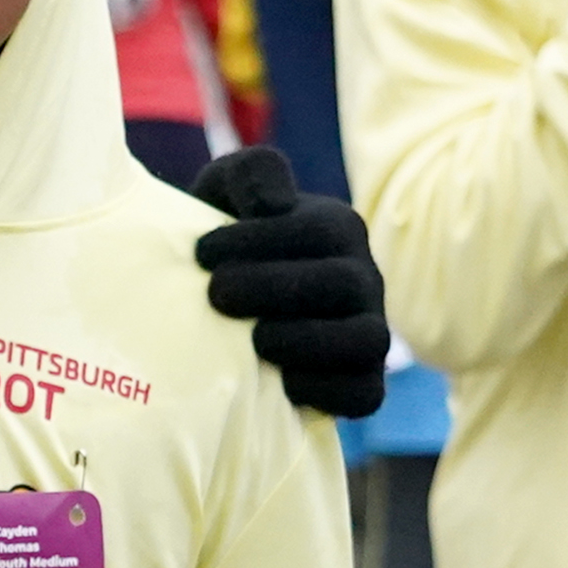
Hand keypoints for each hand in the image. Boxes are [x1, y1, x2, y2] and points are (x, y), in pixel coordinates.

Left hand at [192, 145, 389, 419]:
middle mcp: (362, 280)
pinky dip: (325, 390)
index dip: (259, 241)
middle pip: (343, 283)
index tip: (200, 253)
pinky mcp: (361, 385)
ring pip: (366, 340)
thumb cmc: (221, 244)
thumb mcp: (223, 192)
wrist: (214, 305)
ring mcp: (367, 334)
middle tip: (215, 294)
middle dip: (274, 288)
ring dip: (305, 340)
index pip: (319, 232)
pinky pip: (364, 394)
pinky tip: (277, 382)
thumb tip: (275, 203)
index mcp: (337, 230)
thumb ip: (250, 173)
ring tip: (253, 339)